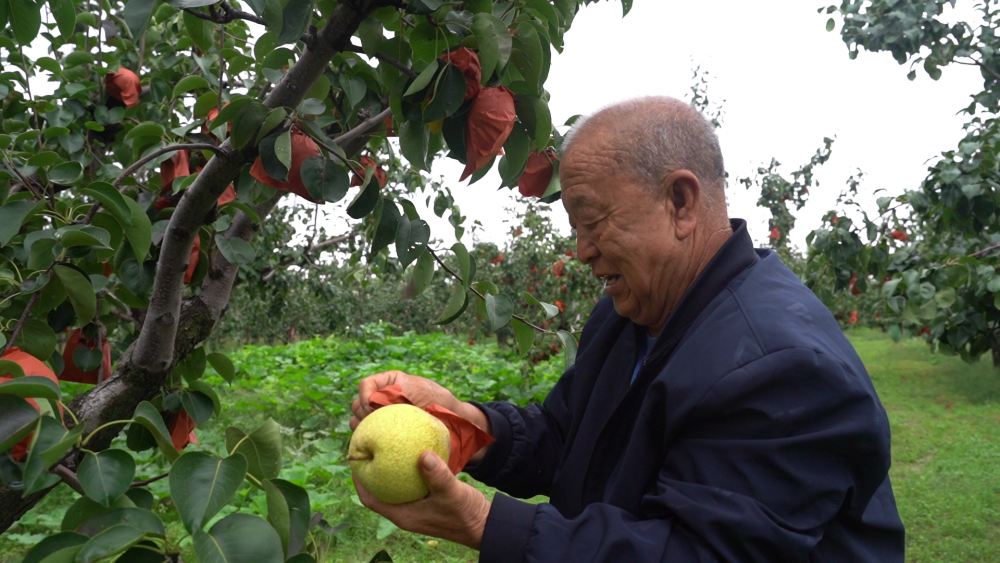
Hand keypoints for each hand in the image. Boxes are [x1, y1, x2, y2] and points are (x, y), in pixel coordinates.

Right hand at [350, 370, 491, 462]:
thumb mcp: (419, 390)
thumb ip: (397, 391)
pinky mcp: (387, 438)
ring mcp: (384, 420)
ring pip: (359, 423)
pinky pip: (370, 440)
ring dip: (362, 428)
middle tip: (373, 424)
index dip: (365, 395)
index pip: (366, 385)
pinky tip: (375, 448)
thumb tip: (369, 402)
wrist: (456, 425)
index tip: (372, 407)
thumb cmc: (440, 403)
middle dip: (362, 413)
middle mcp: (383, 401)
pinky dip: (369, 443)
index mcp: (390, 384)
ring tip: (373, 436)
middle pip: (358, 405)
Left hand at [354, 451, 490, 549]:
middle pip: (379, 489)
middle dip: (371, 469)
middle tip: (368, 445)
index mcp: (403, 515)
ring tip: (386, 444)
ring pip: (395, 485)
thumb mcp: (451, 493)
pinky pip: (411, 482)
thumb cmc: (466, 514)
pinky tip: (413, 451)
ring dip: (389, 467)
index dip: (358, 480)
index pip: (370, 499)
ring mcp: (417, 506)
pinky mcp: (427, 500)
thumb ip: (437, 475)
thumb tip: (422, 454)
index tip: (353, 457)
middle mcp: (406, 511)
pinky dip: (408, 468)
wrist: (485, 525)